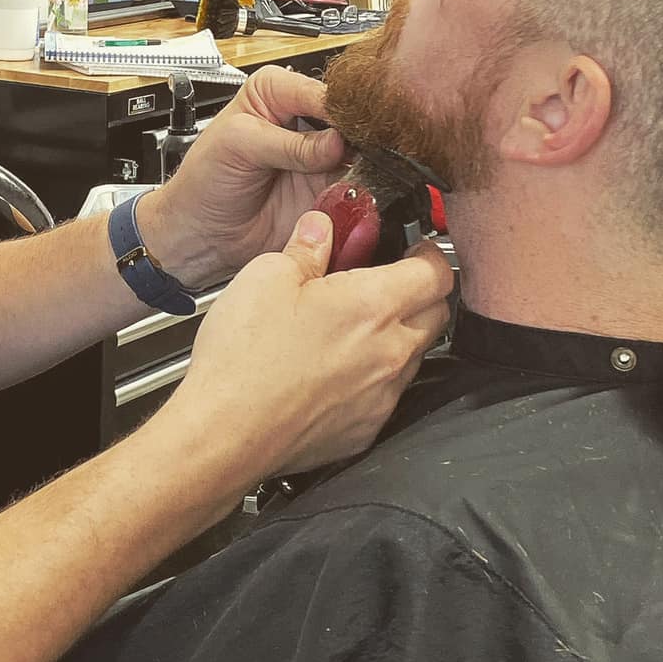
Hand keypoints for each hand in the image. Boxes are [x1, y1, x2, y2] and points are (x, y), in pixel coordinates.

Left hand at [137, 66, 349, 290]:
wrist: (204, 235)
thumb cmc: (204, 181)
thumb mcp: (237, 146)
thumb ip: (287, 143)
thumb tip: (334, 142)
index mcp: (274, 91)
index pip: (318, 91)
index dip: (335, 109)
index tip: (346, 127)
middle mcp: (302, 119)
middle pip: (346, 117)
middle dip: (354, 134)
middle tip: (356, 151)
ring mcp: (319, 155)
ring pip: (359, 150)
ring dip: (361, 162)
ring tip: (352, 172)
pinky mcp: (328, 188)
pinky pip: (356, 184)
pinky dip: (358, 189)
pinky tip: (350, 192)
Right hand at [162, 209, 456, 490]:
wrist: (224, 433)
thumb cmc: (243, 359)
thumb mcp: (266, 276)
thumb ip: (307, 247)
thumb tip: (321, 228)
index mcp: (374, 306)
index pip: (438, 272)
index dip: (428, 254)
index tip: (411, 249)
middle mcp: (390, 354)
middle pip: (437, 314)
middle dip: (418, 293)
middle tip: (381, 283)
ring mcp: (382, 397)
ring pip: (412, 356)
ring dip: (394, 337)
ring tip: (346, 328)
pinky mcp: (365, 430)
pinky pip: (386, 395)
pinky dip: (371, 378)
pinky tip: (331, 370)